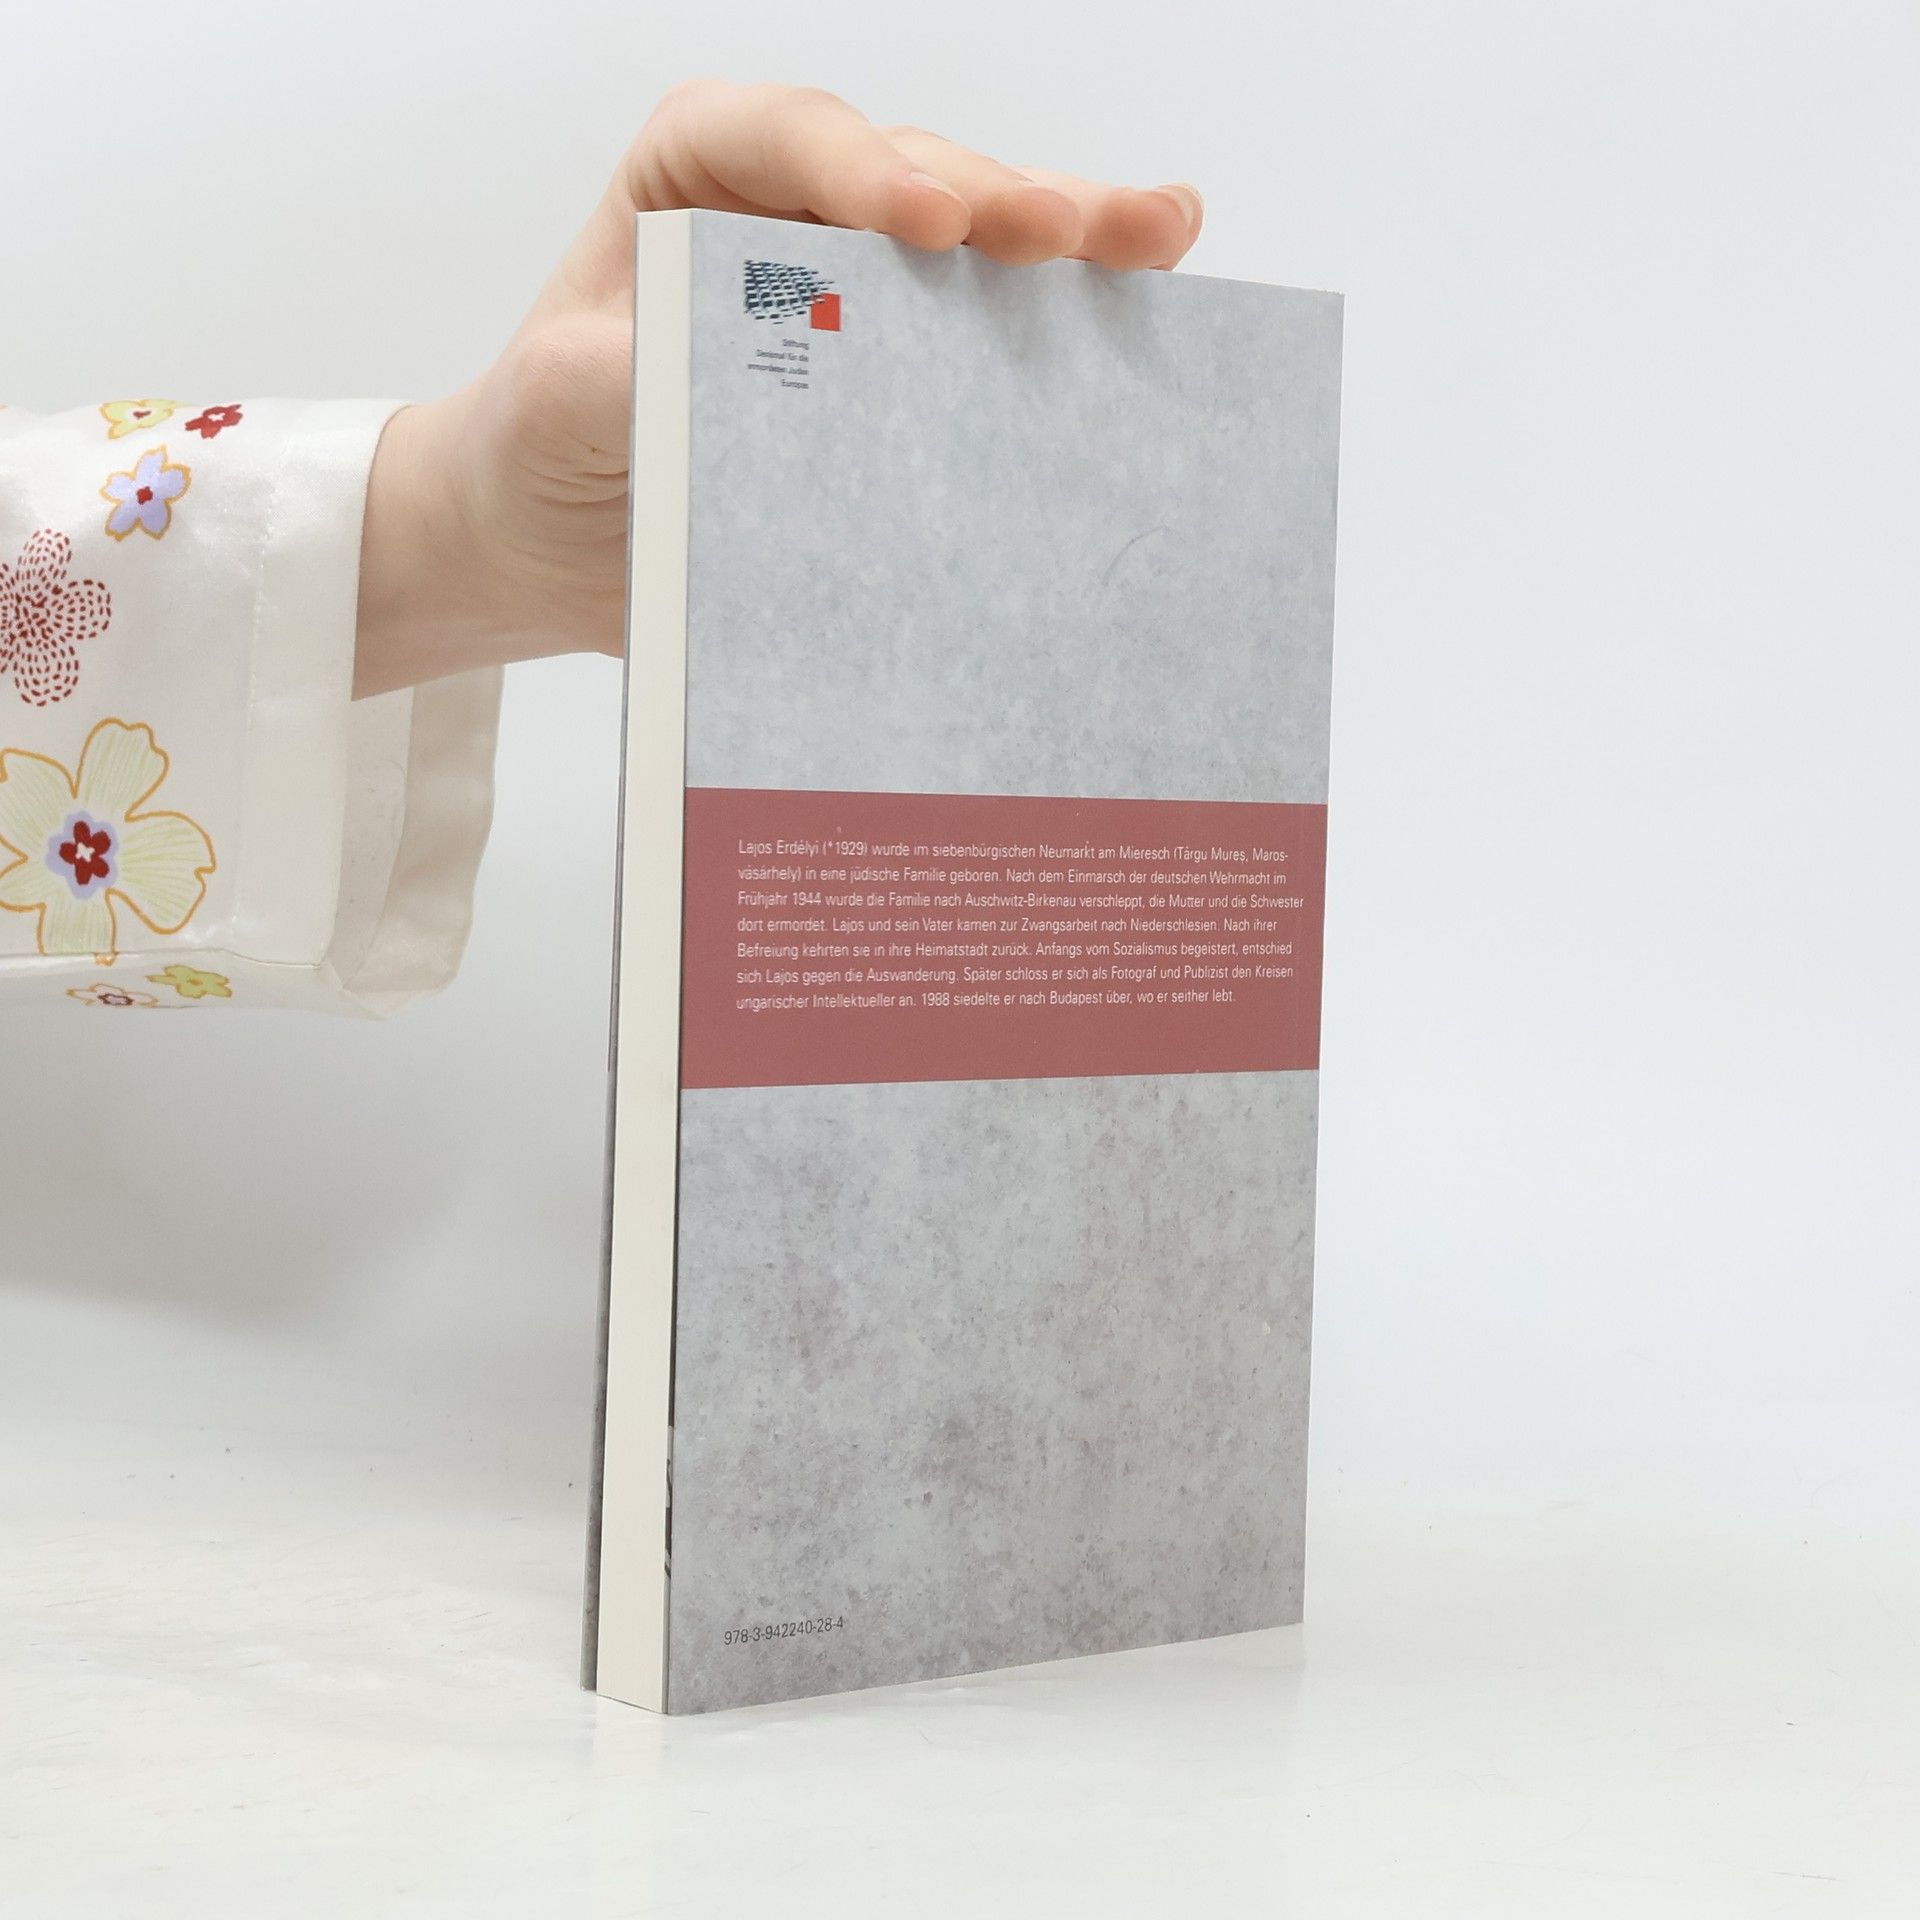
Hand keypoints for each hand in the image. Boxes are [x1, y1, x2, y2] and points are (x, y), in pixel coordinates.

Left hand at [354, 79, 1204, 697]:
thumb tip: (728, 370)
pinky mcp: (905, 372)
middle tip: (1073, 231)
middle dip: (1002, 202)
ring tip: (1157, 236)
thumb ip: (631, 371)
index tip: (928, 227)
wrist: (554, 542)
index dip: (869, 170)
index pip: (791, 139)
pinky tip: (1149, 285)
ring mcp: (864, 287)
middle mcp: (795, 206)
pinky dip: (1063, 319)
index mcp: (699, 172)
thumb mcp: (559, 401)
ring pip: (977, 244)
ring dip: (1067, 241)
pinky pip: (988, 333)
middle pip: (915, 178)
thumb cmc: (542, 443)